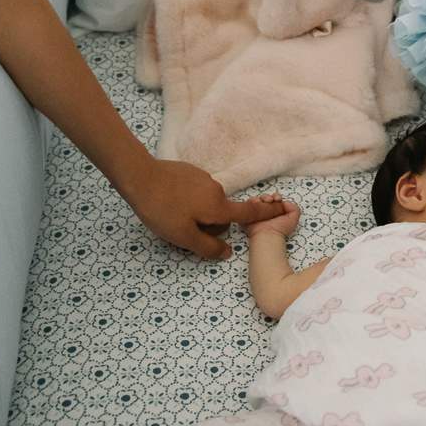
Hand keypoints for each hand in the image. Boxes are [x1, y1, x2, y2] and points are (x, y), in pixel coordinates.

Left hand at [121, 159, 286, 259]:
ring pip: (207, 204)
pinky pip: (195, 193)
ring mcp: (203, 179)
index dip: (268, 215)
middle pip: (221, 215)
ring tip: (170, 216)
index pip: (249, 214)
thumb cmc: (162, 210)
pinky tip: (168, 203)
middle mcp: (216, 190)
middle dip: (208, 226)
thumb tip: (227, 253)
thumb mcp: (184, 237)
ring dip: (195, 214)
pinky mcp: (190, 172)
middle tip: (182, 231)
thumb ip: (208, 248)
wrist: (139, 176)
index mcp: (218, 207)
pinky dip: (187, 201)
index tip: (286, 210)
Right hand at [241, 193, 301, 238]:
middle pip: (265, 198)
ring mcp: (257, 213)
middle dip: (268, 196)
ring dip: (261, 198)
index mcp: (275, 211)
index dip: (277, 196)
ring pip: (257, 200)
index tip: (278, 199)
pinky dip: (252, 201)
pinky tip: (256, 203)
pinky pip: (248, 204)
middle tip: (270, 200)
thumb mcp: (293, 220)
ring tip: (264, 202)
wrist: (268, 235)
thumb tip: (286, 202)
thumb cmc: (280, 229)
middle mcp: (266, 211)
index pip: (275, 199)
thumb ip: (295, 209)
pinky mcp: (249, 214)